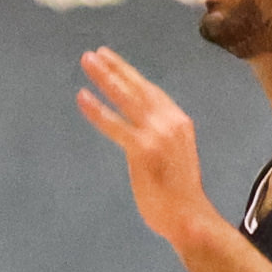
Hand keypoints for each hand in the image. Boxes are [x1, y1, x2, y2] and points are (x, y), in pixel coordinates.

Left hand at [75, 47, 215, 251]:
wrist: (190, 218)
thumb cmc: (180, 195)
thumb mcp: (175, 156)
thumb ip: (159, 139)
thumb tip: (139, 133)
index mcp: (179, 122)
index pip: (152, 92)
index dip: (131, 75)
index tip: (113, 61)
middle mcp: (171, 122)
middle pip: (138, 87)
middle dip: (116, 68)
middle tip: (94, 53)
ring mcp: (157, 135)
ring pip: (127, 97)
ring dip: (105, 77)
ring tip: (87, 61)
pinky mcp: (143, 150)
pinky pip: (115, 124)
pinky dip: (97, 110)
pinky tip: (82, 97)